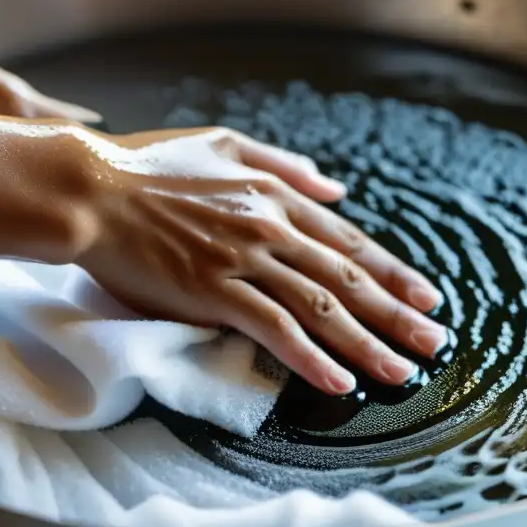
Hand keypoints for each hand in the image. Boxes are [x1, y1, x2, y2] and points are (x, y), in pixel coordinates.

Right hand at [76, 127, 448, 395]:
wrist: (92, 189)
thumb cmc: (148, 165)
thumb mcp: (223, 143)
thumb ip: (283, 163)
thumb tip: (336, 185)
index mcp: (274, 193)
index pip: (346, 240)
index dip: (390, 272)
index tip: (424, 296)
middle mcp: (270, 227)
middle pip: (346, 279)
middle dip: (396, 315)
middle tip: (434, 344)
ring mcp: (244, 260)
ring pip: (320, 308)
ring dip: (367, 344)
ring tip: (401, 373)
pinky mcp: (213, 291)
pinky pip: (274, 330)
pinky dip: (309, 359)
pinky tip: (337, 383)